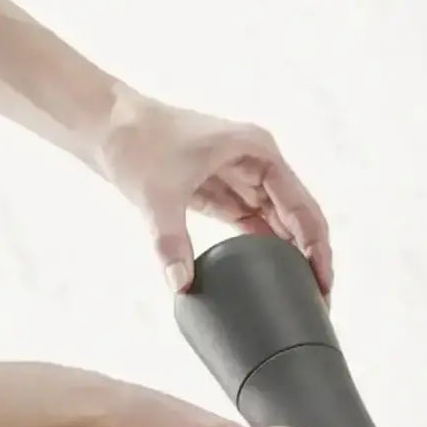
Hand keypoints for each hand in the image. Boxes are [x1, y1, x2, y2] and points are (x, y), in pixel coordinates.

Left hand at [97, 91, 331, 297]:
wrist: (103, 125)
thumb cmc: (134, 143)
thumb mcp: (156, 195)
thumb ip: (170, 243)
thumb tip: (181, 287)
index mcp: (259, 152)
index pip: (303, 208)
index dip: (318, 248)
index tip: (323, 284)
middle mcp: (259, 162)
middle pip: (299, 217)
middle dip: (311, 258)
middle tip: (320, 301)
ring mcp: (245, 176)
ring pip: (282, 223)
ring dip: (292, 256)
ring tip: (302, 295)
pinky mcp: (226, 190)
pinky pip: (257, 224)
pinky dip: (267, 249)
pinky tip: (275, 276)